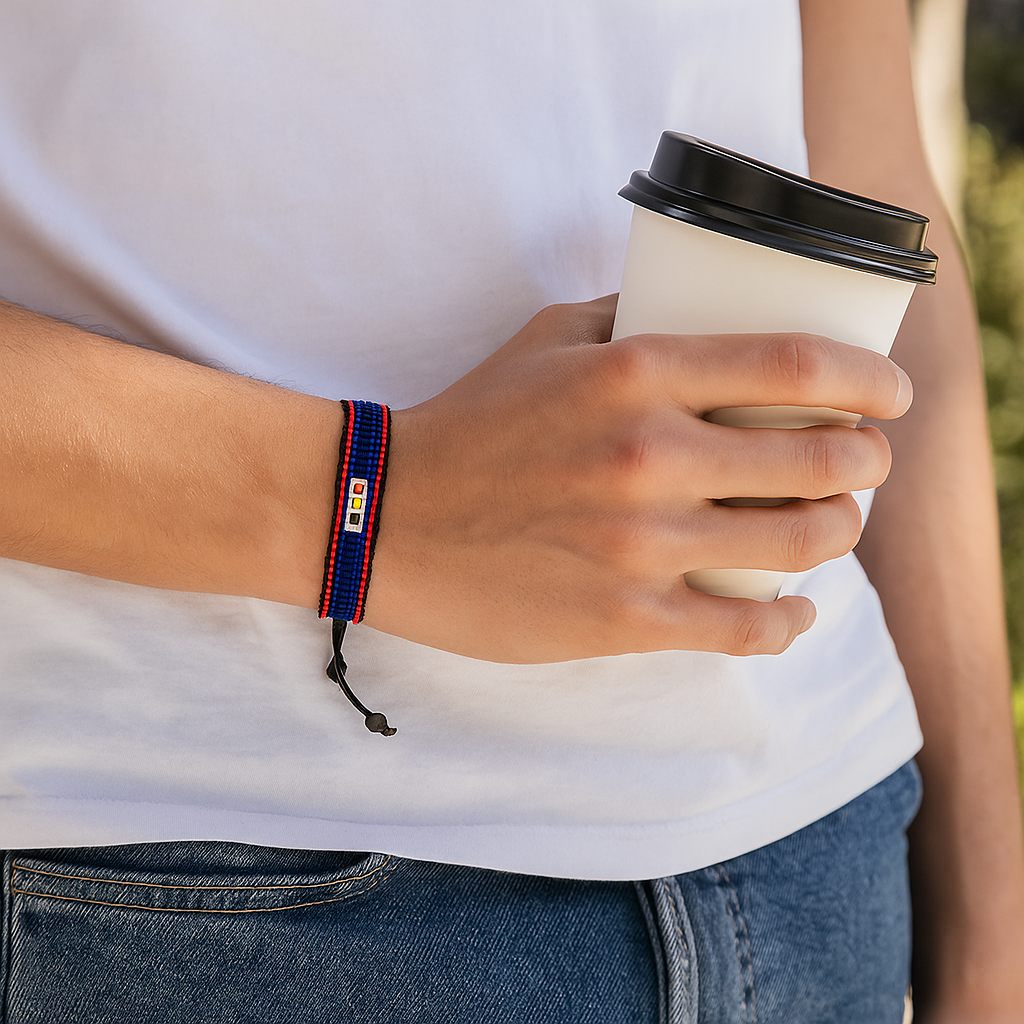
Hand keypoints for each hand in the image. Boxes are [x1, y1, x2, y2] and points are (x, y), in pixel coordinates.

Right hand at [363, 295, 910, 661]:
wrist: (383, 515)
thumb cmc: (469, 423)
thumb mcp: (546, 338)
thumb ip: (634, 319)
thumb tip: (707, 318)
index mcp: (635, 373)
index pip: (798, 364)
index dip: (869, 379)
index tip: (891, 395)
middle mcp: (649, 455)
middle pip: (818, 462)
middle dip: (866, 463)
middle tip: (863, 463)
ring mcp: (639, 546)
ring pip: (796, 546)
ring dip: (837, 534)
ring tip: (832, 526)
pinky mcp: (622, 618)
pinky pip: (743, 629)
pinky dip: (789, 621)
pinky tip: (793, 610)